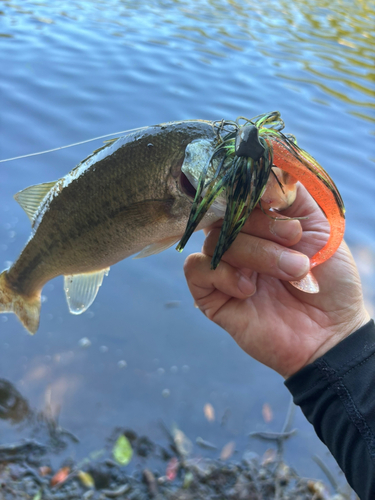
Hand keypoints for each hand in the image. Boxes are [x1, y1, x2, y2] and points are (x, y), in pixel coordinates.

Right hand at [184, 184, 370, 377]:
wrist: (331, 333)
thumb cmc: (331, 282)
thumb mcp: (322, 228)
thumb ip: (294, 196)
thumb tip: (268, 166)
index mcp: (263, 224)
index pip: (241, 194)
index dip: (254, 193)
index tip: (277, 202)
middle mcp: (241, 242)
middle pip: (228, 216)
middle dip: (265, 229)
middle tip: (296, 244)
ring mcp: (225, 268)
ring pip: (214, 241)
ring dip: (254, 254)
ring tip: (289, 272)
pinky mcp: (213, 295)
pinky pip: (196, 270)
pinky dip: (222, 274)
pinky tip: (249, 289)